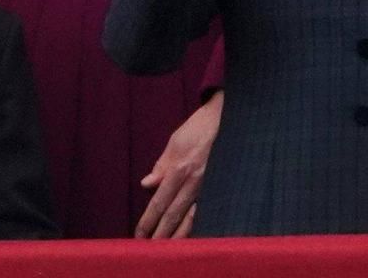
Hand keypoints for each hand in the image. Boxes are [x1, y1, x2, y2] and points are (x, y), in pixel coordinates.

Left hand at [136, 91, 221, 237]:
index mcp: (180, 169)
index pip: (160, 201)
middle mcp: (195, 181)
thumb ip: (161, 165)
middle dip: (162, 233)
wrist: (227, 118)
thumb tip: (147, 184)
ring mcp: (210, 186)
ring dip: (180, 235)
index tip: (140, 234)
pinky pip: (209, 211)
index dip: (149, 219)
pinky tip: (194, 237)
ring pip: (194, 217)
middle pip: (175, 214)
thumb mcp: (174, 142)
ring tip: (170, 249)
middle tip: (150, 248)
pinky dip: (200, 226)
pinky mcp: (222, 186)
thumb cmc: (197, 128)